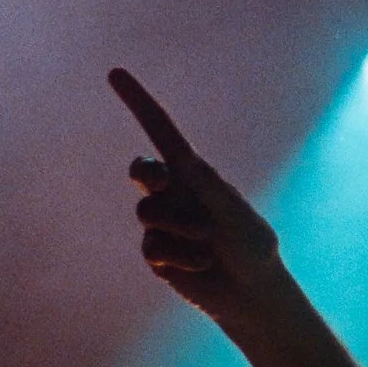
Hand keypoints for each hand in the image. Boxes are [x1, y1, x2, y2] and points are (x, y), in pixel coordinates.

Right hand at [110, 68, 282, 323]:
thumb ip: (206, 188)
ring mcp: (162, 223)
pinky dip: (180, 258)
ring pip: (147, 214)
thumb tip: (178, 160)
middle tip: (163, 182)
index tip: (115, 73)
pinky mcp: (156, 254)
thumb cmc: (252, 247)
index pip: (162, 132)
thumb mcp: (233, 213)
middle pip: (141, 171)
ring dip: (179, 228)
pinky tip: (200, 266)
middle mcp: (174, 193)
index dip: (138, 102)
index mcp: (195, 173)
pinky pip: (153, 248)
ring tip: (207, 244)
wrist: (251, 293)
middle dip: (147, 174)